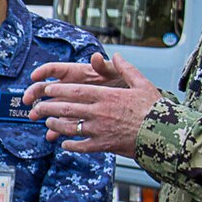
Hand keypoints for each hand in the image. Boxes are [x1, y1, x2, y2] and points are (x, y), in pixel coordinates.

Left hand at [23, 52, 161, 156]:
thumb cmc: (154, 108)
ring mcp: (100, 130)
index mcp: (106, 96)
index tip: (46, 89)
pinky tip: (64, 143)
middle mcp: (100, 112)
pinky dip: (70, 145)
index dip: (58, 90)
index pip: (75, 91)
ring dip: (56, 125)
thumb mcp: (142, 83)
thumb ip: (126, 69)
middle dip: (49, 107)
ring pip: (71, 127)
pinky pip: (82, 146)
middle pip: (67, 108)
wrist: (165, 134)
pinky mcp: (104, 145)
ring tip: (48, 122)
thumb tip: (116, 56)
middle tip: (37, 106)